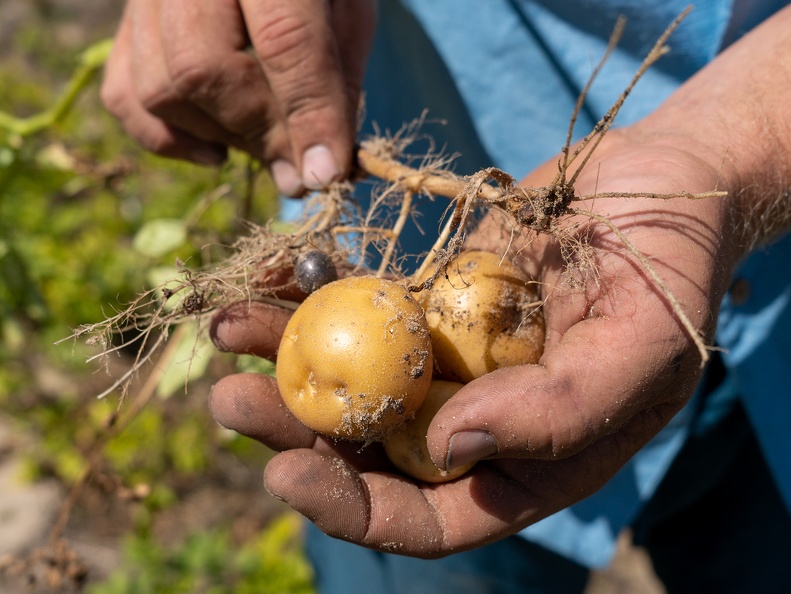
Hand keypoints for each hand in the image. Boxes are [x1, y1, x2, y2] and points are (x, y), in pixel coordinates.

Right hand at [101, 0, 375, 194]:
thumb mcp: (346, 17)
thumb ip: (335, 87)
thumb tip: (316, 174)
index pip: (283, 40)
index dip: (307, 117)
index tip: (322, 175)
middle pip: (201, 70)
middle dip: (257, 132)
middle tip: (295, 158)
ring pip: (160, 90)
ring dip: (222, 136)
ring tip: (266, 139)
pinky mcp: (128, 22)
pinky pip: (126, 97)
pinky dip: (172, 139)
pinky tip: (219, 150)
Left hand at [207, 127, 737, 556]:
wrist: (660, 186)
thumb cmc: (670, 276)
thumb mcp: (641, 354)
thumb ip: (562, 412)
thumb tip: (455, 441)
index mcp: (521, 459)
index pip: (428, 514)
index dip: (355, 508)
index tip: (289, 473)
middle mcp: (472, 416)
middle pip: (369, 446)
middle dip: (295, 430)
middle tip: (232, 401)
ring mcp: (444, 354)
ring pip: (350, 371)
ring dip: (286, 356)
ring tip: (232, 330)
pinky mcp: (427, 294)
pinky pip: (360, 301)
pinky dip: (312, 291)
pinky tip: (272, 275)